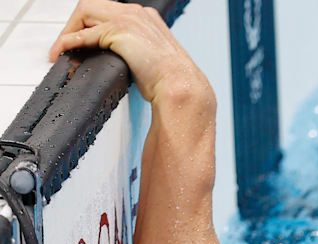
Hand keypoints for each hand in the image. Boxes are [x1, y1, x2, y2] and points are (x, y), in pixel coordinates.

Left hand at [48, 0, 206, 103]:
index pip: (108, 10)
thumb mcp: (151, 56)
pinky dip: (67, 42)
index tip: (82, 41)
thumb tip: (118, 56)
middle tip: (66, 45)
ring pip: (84, 13)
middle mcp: (137, 12)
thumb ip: (135, 48)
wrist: (180, 85)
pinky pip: (83, 34)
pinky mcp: (118, 31)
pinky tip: (61, 51)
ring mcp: (128, 18)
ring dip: (68, 31)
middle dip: (75, 24)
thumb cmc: (170, 79)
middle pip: (92, 7)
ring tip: (61, 49)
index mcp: (147, 16)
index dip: (90, 24)